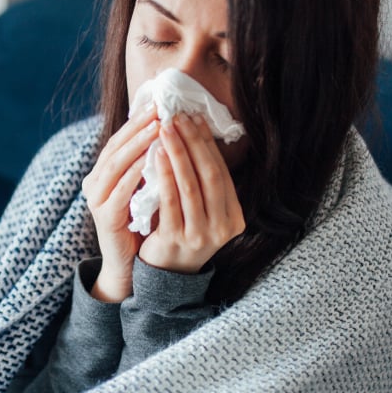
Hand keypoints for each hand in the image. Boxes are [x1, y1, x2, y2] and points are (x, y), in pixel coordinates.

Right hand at [82, 104, 157, 301]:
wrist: (129, 265)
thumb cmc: (142, 224)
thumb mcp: (146, 189)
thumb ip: (150, 164)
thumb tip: (171, 131)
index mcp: (103, 173)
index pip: (120, 140)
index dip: (138, 121)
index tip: (159, 104)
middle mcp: (94, 183)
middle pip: (116, 147)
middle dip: (139, 127)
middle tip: (159, 109)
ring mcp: (96, 200)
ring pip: (115, 165)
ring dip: (137, 145)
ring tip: (158, 128)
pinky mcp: (104, 217)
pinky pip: (119, 191)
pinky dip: (134, 175)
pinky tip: (150, 162)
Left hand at [138, 113, 245, 273]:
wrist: (165, 275)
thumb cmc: (181, 232)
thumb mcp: (202, 210)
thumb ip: (203, 182)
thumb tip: (195, 132)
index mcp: (235, 218)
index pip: (222, 172)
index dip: (208, 144)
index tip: (194, 118)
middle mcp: (223, 228)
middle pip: (210, 176)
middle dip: (194, 143)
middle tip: (179, 117)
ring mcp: (201, 236)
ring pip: (191, 186)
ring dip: (179, 153)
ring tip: (166, 129)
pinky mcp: (177, 240)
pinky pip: (171, 201)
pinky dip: (165, 175)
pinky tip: (156, 155)